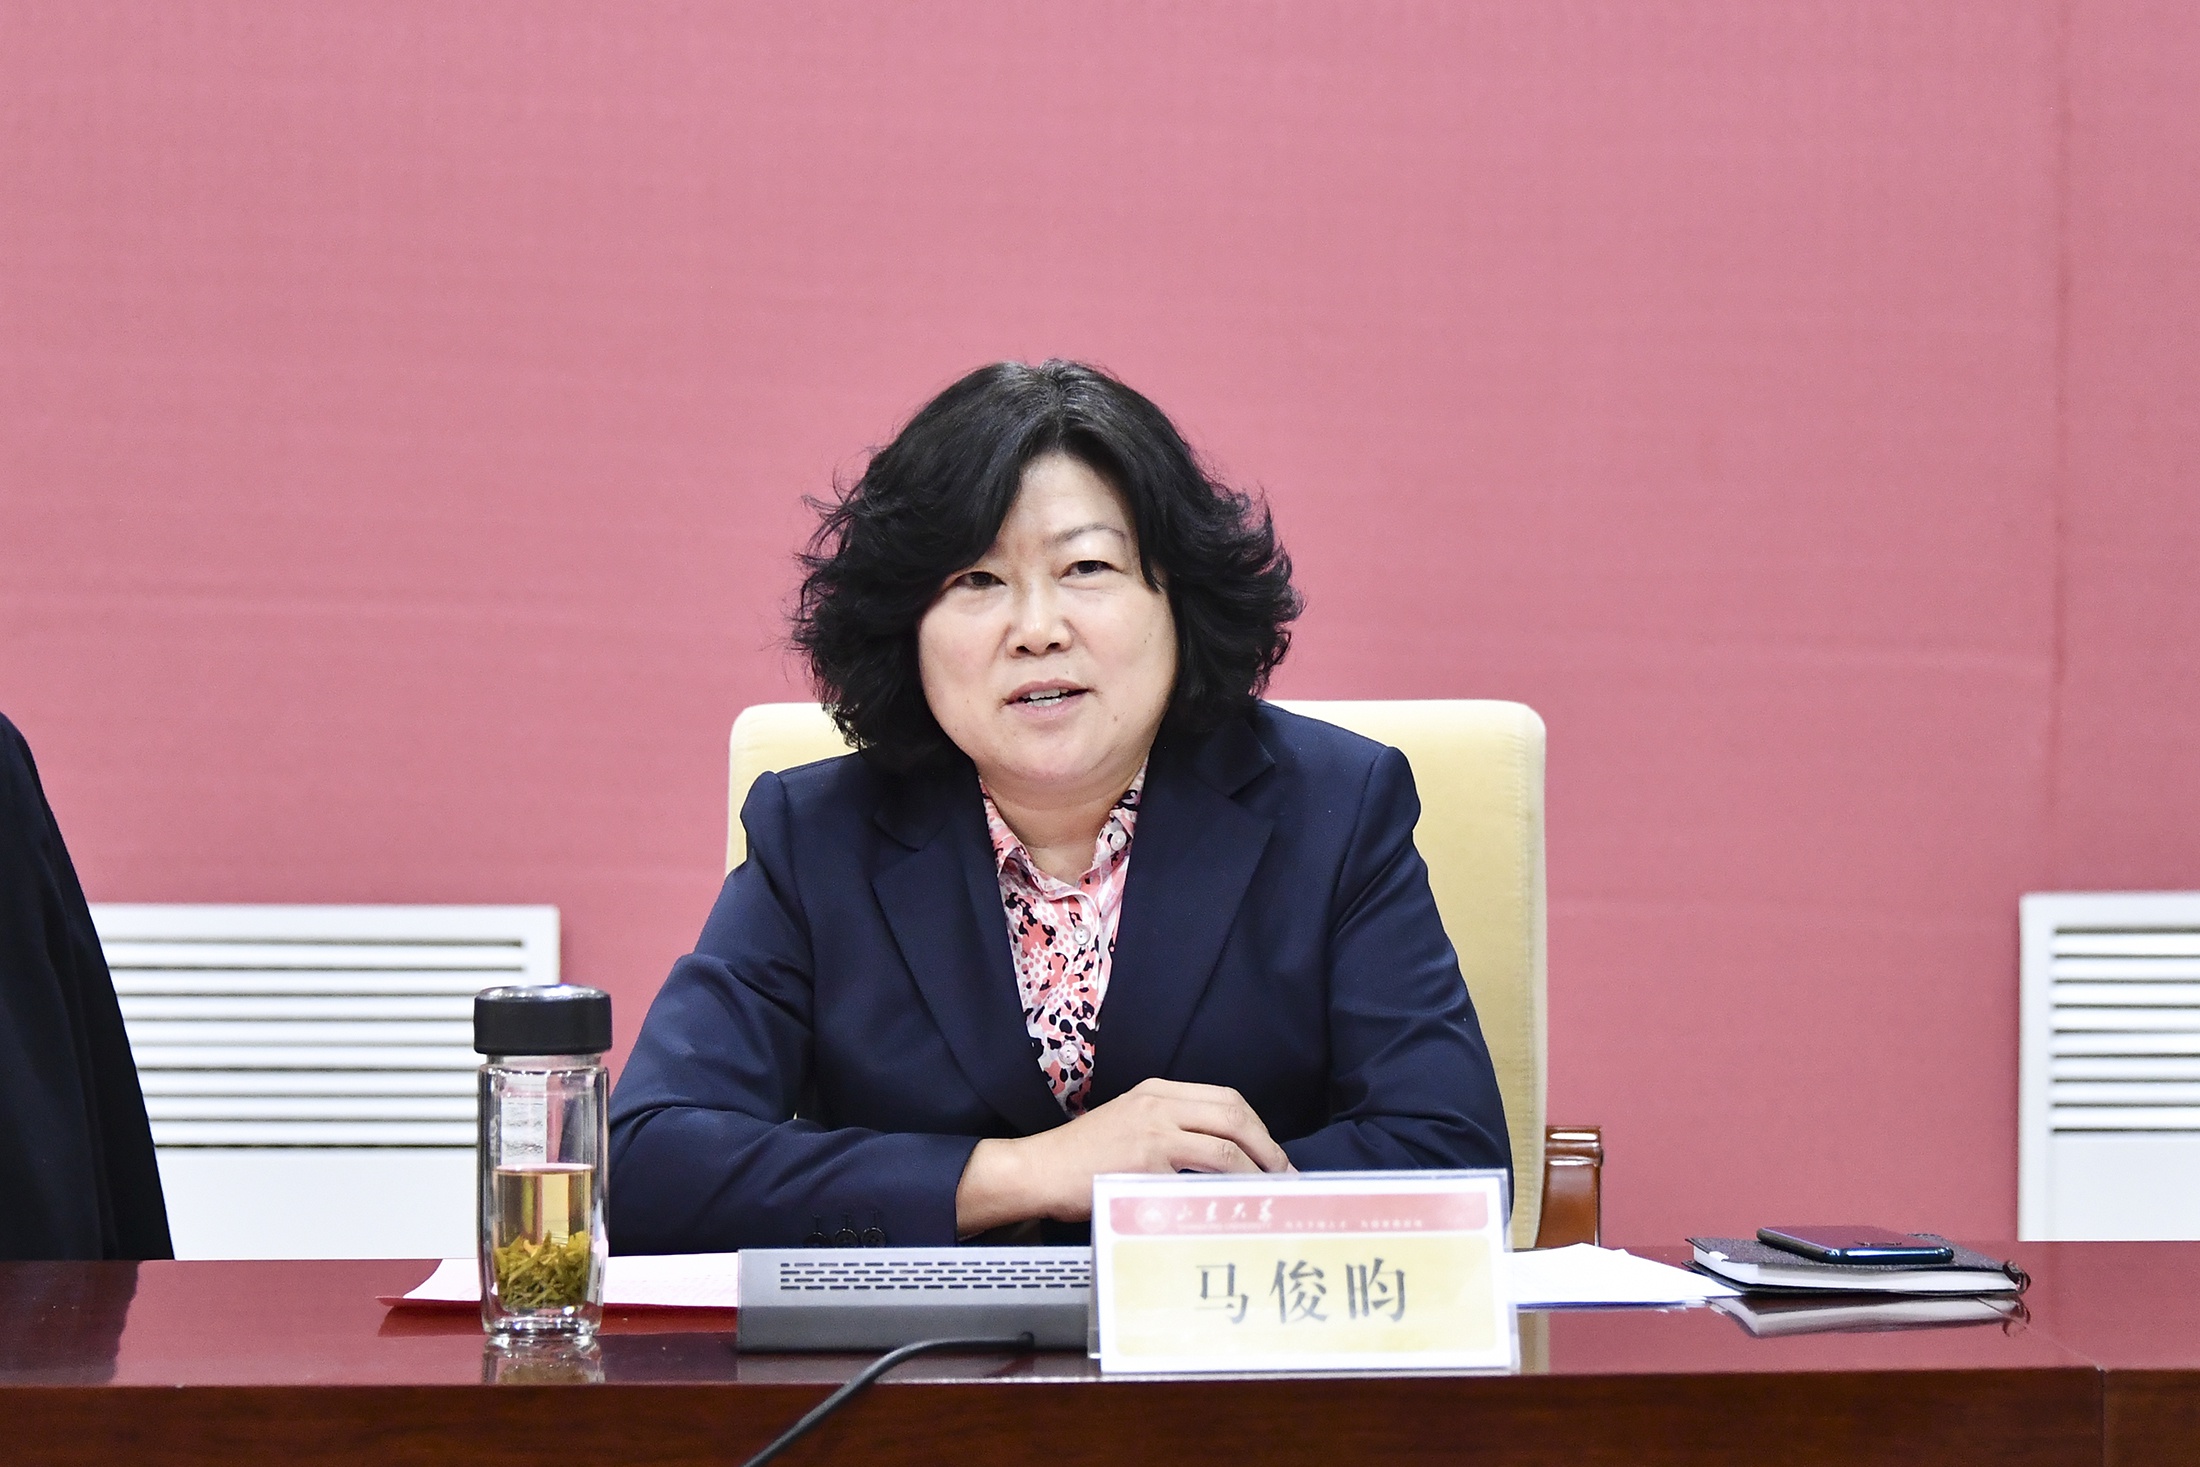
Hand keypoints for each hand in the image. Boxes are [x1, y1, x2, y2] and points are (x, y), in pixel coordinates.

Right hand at [954, 1078, 1292, 1232]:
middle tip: (1285, 1175)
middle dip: (1268, 1147)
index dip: (1257, 1128)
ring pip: (1226, 1145)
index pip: (1226, 1099)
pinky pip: (1200, 1175)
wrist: (1038, 1170)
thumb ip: (1169, 1129)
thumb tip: (1219, 1158)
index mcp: (1156, 1092)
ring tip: (1271, 1193)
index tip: (1272, 1153)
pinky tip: (1235, 1206)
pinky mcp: (1146, 1163)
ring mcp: (1153, 1133)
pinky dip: (1226, 1190)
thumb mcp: (1128, 1124)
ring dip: (1257, 1171)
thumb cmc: (1080, 1156)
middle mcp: (1158, 1105)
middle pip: (1235, 1115)